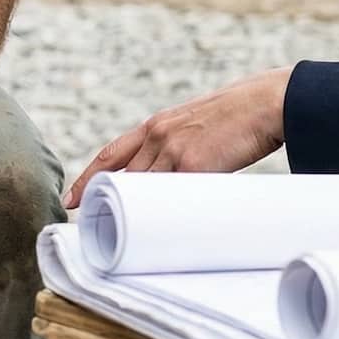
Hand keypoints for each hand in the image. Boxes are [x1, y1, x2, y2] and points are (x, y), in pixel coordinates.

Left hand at [63, 67, 292, 207]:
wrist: (265, 103)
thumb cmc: (239, 115)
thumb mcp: (197, 123)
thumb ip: (179, 146)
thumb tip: (174, 177)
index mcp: (156, 125)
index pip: (111, 154)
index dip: (88, 177)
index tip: (72, 198)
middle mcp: (158, 136)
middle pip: (124, 179)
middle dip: (110, 203)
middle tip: (96, 225)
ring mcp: (174, 151)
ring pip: (145, 191)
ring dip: (138, 214)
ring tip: (128, 236)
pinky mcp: (195, 166)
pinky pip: (175, 197)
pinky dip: (169, 215)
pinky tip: (165, 230)